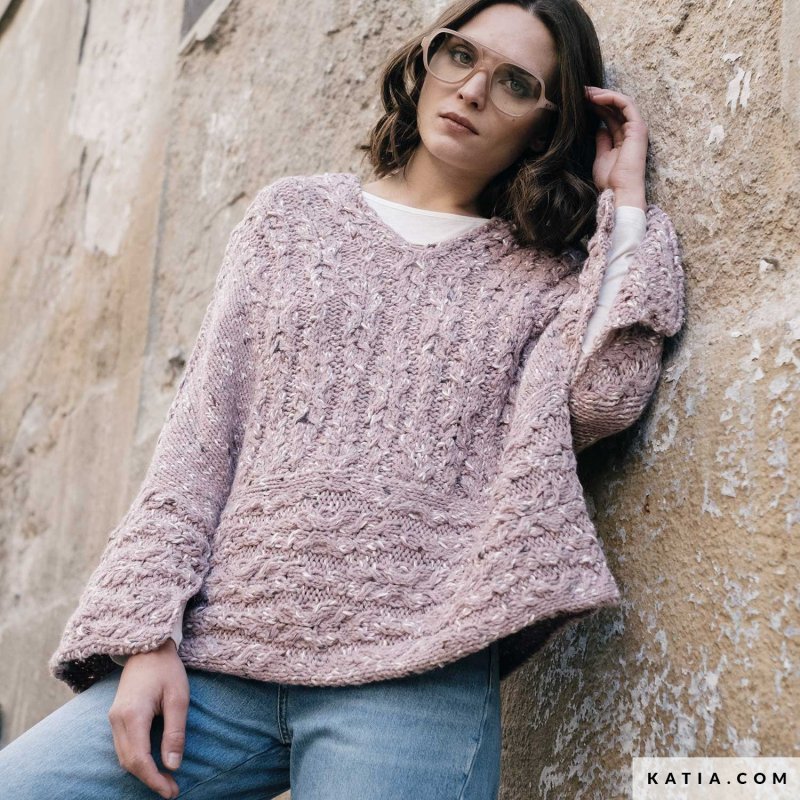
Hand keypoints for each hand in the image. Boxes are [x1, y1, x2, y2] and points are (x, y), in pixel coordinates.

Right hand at [108, 639, 188, 798]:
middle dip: (150, 779)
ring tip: (165, 780)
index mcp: (133, 715)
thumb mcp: (178, 698)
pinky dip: (136, 759)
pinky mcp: (115, 717)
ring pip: (123, 756)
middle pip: (129, 762)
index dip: (154, 779)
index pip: (140, 759)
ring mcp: (113, 718)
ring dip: (142, 771)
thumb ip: (175, 732)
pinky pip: (122, 746)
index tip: (172, 791)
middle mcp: (117, 720)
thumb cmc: (166, 669)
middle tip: (172, 790)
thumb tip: (173, 765)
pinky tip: (152, 763)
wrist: (147, 647)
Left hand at [584, 86, 647, 208]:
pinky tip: (595, 97)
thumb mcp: (601, 156)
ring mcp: (636, 128)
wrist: (618, 191)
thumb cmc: (610, 180)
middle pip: (614, 107)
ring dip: (603, 94)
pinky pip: (625, 104)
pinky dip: (611, 97)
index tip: (579, 102)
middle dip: (597, 97)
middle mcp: (631, 131)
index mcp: (623, 138)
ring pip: (620, 102)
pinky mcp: (637, 127)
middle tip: (580, 91)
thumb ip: (602, 141)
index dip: (595, 106)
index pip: (609, 116)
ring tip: (585, 91)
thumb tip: (599, 128)